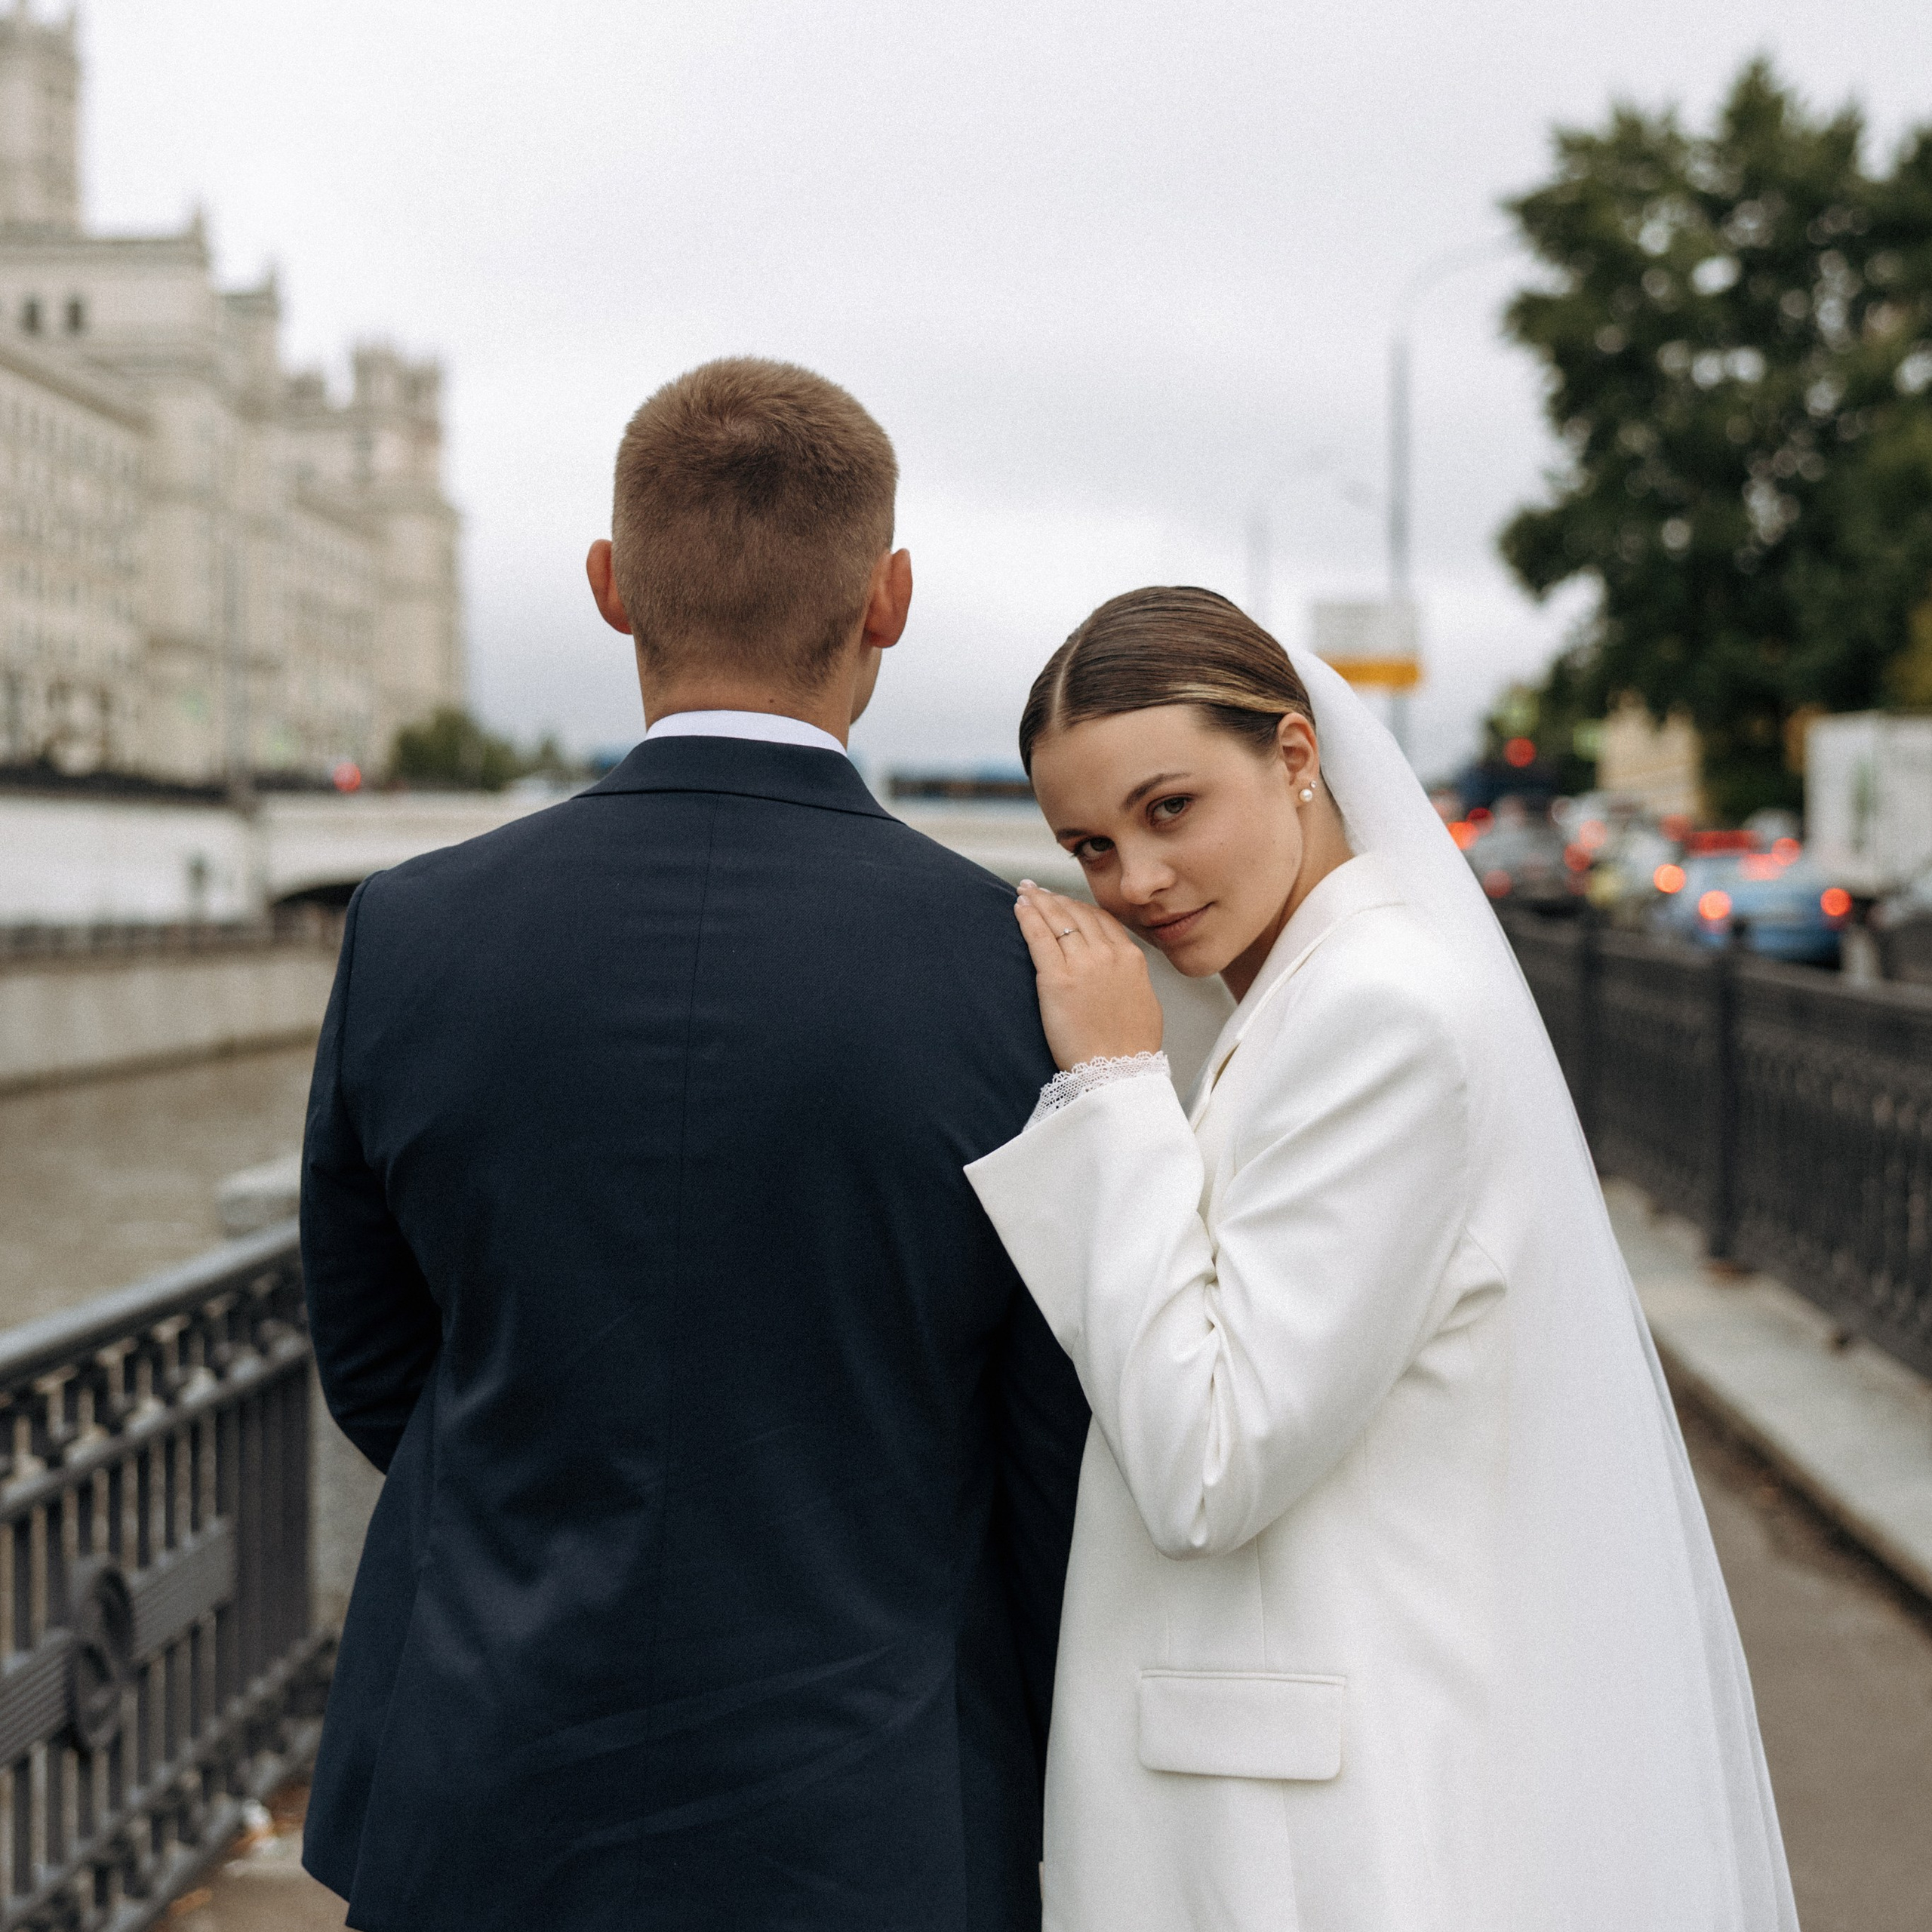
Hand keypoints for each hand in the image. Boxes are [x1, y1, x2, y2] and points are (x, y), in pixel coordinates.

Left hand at [1014, 883, 1164, 1071]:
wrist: (1119, 1072)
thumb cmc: (1131, 1048)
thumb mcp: (1144, 1002)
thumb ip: (1131, 979)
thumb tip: (1121, 973)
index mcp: (1130, 959)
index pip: (1101, 920)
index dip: (1078, 907)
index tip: (1064, 901)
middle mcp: (1108, 955)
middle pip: (1077, 914)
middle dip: (1054, 898)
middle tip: (1037, 889)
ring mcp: (1082, 964)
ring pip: (1057, 920)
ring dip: (1038, 901)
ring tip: (1024, 891)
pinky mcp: (1056, 979)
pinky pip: (1039, 938)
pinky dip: (1027, 917)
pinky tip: (1019, 907)